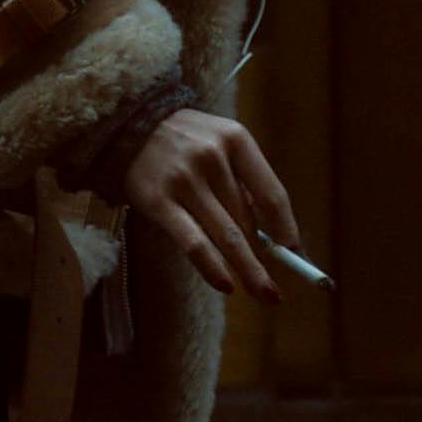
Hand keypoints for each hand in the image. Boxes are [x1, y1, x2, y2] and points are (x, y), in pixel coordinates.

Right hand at [119, 111, 301, 299]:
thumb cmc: (182, 140)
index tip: (296, 255)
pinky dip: (212, 267)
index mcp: (235, 139)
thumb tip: (269, 233)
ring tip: (264, 294)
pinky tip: (226, 285)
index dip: (287, 228)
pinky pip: (194, 242)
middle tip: (276, 291)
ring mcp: (184, 179)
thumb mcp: (218, 142)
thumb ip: (241, 179)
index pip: (271, 193)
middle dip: (264, 258)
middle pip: (247, 220)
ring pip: (226, 235)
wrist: (125, 126)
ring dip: (248, 269)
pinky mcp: (158, 201)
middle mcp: (212, 156)